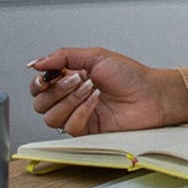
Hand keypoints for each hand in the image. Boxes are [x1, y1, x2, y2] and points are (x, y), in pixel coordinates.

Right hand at [27, 47, 187, 135]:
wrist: (151, 93)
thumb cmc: (130, 75)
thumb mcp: (96, 56)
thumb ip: (64, 56)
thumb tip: (36, 62)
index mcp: (69, 80)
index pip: (38, 87)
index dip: (38, 83)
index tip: (46, 76)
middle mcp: (69, 99)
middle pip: (40, 103)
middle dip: (57, 89)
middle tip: (79, 78)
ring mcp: (77, 116)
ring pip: (51, 117)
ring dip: (70, 100)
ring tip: (91, 88)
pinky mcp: (87, 131)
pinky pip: (70, 126)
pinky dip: (82, 111)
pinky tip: (96, 101)